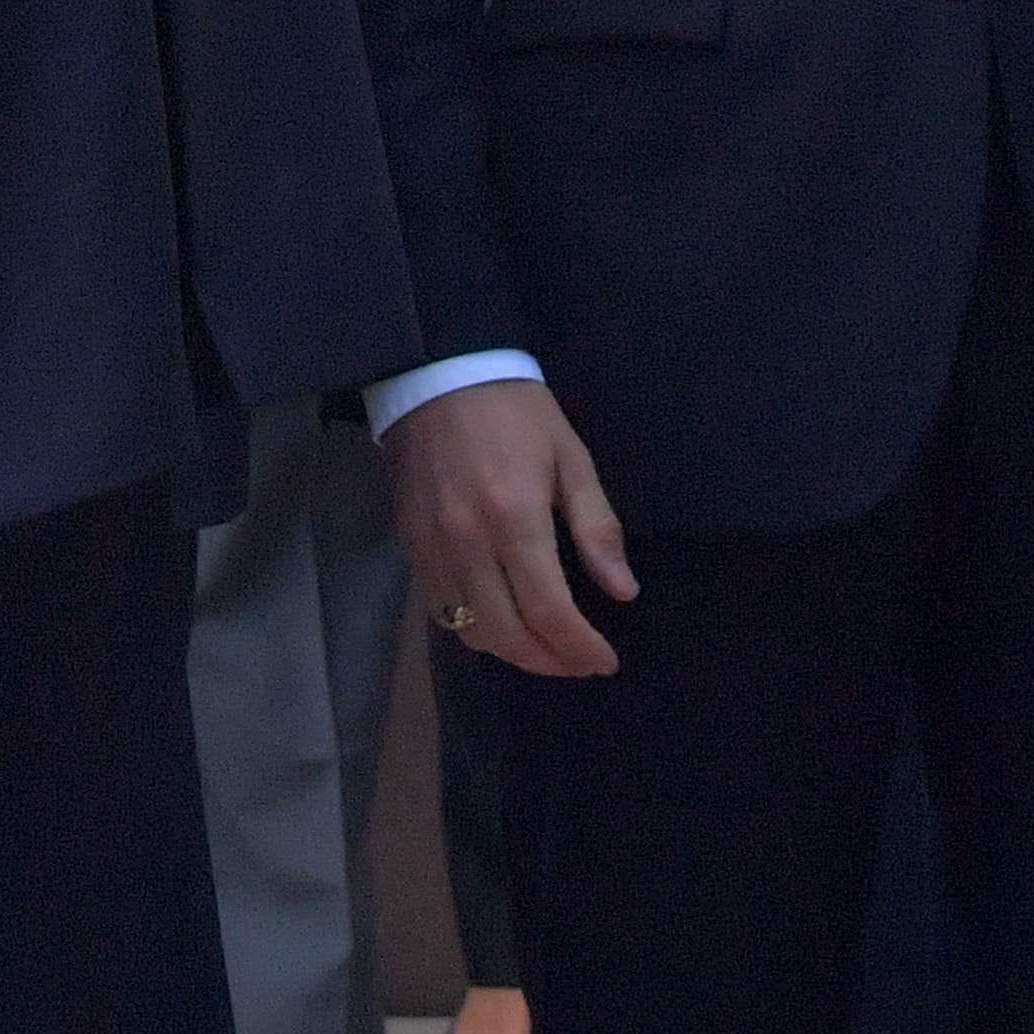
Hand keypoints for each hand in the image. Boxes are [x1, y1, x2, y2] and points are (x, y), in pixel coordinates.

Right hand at [384, 378, 637, 678]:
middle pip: (508, 635)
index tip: (605, 660)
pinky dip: (475, 628)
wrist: (437, 372)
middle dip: (551, 661)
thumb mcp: (571, 457)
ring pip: (471, 630)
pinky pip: (442, 608)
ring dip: (513, 652)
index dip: (581, 648)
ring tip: (545, 647)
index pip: (549, 612)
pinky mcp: (410, 543)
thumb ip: (596, 528)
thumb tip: (622, 591)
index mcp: (514, 517)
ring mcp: (432, 546)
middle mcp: (467, 542)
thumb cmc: (515, 411)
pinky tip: (501, 620)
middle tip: (580, 661)